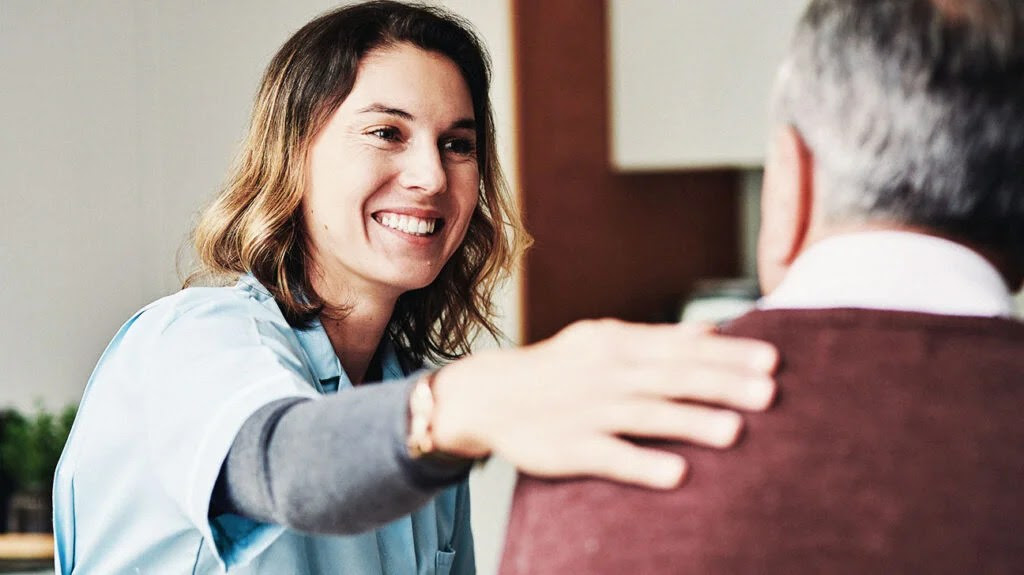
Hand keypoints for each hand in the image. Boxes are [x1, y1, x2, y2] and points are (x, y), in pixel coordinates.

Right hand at [429, 319, 777, 488]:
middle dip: (721, 383)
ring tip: (735, 431)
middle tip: (769, 392)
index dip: (727, 354)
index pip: (680, 347)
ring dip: (690, 421)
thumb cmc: (559, 368)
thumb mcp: (604, 340)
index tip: (772, 360)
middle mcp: (605, 373)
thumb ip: (660, 338)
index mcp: (616, 342)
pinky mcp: (568, 447)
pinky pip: (609, 456)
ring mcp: (587, 410)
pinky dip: (642, 464)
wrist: (489, 394)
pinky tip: (678, 474)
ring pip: (645, 415)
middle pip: (670, 377)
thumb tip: (714, 330)